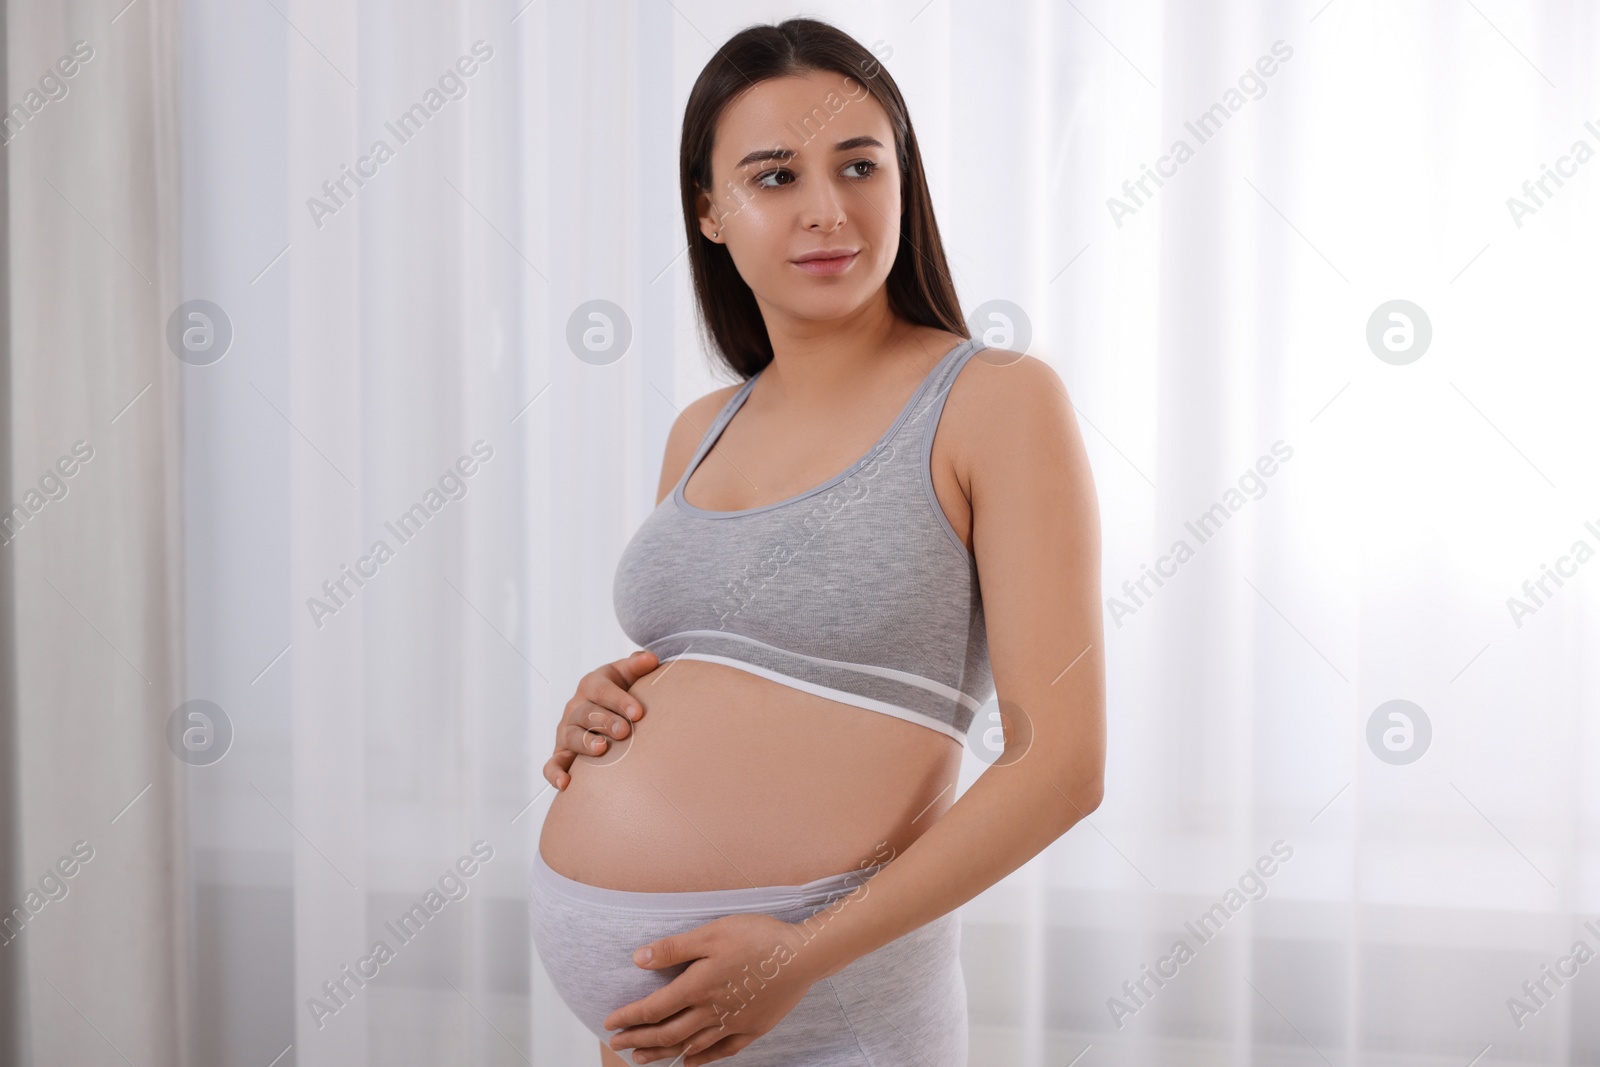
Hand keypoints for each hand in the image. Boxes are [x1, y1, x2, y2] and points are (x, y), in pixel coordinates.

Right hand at [541, 651, 659, 790]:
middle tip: (625, 731)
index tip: (638, 713)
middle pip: (586, 713)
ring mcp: (567, 729)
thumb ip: (638, 665)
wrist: (608, 708)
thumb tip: (651, 659)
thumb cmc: (622, 690)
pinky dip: (555, 773)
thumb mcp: (628, 674)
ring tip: (602, 749)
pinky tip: (566, 783)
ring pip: (571, 736)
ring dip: (585, 743)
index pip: (603, 690)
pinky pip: (553, 763)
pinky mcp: (562, 752)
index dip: (619, 700)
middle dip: (605, 722)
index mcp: (592, 684)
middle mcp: (576, 706)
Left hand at [603, 913, 827, 1064]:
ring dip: (662, 1052)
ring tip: (641, 1057)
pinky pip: (722, 1051)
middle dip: (638, 1039)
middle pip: (666, 1032)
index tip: (610, 1024)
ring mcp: (733, 1024)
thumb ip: (674, 948)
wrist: (803, 956)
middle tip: (617, 1045)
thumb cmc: (757, 938)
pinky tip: (690, 1061)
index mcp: (697, 986)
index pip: (654, 1008)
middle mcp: (711, 1011)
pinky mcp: (753, 1028)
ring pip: (690, 1045)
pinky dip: (702, 1058)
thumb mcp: (711, 932)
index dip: (629, 1017)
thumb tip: (638, 959)